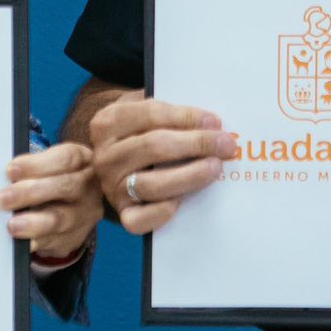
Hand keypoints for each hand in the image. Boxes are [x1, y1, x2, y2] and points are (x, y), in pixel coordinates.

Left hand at [0, 142, 101, 260]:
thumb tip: (6, 177)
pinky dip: (37, 242)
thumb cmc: (56, 176)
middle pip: (65, 187)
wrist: (77, 202)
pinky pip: (56, 242)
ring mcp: (85, 214)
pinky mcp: (77, 236)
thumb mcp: (51, 163)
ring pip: (61, 219)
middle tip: (4, 198)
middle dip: (31, 192)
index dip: (36, 165)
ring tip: (13, 225)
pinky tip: (24, 243)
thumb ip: (32, 167)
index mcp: (82, 160)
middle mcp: (89, 186)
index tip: (11, 170)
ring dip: (34, 223)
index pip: (64, 159)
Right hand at [89, 92, 239, 236]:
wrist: (118, 164)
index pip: (151, 114)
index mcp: (108, 122)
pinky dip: (163, 212)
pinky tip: (185, 199)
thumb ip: (171, 110)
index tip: (214, 121)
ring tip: (215, 167)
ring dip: (190, 176)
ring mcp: (111, 187)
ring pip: (151, 184)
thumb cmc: (142, 133)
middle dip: (196, 144)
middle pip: (153, 147)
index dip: (186, 117)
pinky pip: (140, 220)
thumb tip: (212, 121)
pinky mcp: (122, 213)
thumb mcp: (145, 113)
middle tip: (226, 144)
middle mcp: (105, 156)